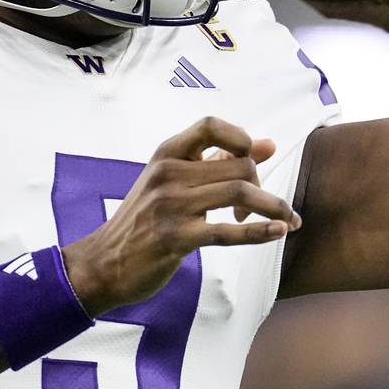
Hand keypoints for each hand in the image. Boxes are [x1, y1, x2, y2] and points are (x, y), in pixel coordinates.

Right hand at [61, 117, 299, 315]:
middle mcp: (167, 174)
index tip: (252, 158)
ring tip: (286, 220)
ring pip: (239, 192)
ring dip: (273, 206)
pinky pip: (227, 231)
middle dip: (261, 185)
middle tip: (262, 206)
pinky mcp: (175, 239)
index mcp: (166, 155)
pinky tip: (277, 232)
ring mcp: (170, 206)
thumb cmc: (143, 221)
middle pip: (238, 165)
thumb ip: (218, 161)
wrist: (102, 263)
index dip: (240, 137)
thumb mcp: (171, 182)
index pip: (210, 126)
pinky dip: (259, 232)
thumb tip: (267, 144)